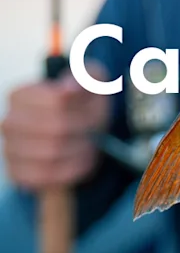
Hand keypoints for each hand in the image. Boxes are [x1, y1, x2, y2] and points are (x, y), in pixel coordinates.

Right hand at [0, 63, 111, 190]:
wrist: (80, 132)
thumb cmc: (84, 101)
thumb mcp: (91, 79)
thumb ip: (83, 76)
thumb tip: (67, 87)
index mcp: (21, 95)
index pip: (56, 101)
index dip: (80, 106)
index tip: (91, 106)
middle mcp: (9, 123)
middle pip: (57, 128)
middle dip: (84, 128)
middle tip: (96, 127)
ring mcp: (10, 150)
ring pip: (52, 153)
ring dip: (81, 148)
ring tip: (90, 142)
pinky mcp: (18, 174)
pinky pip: (47, 176)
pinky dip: (72, 169)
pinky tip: (82, 159)